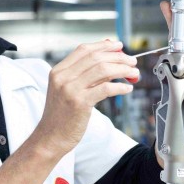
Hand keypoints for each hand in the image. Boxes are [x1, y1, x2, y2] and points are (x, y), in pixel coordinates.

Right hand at [37, 40, 137, 154]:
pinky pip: (106, 88)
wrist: (50, 137)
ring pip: (103, 70)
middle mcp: (63, 77)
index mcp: (58, 71)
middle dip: (118, 57)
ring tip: (134, 73)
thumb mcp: (67, 89)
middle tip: (132, 61)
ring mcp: (70, 89)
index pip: (84, 49)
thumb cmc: (62, 115)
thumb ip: (84, 75)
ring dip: (123, 70)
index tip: (118, 46)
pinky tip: (127, 89)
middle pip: (96, 57)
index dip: (103, 45)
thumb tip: (109, 60)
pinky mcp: (80, 103)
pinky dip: (120, 87)